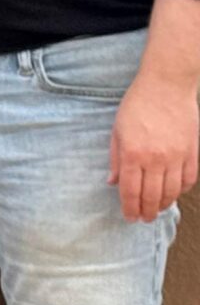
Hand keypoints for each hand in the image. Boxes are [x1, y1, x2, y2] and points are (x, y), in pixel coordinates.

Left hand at [110, 68, 199, 220]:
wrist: (167, 85)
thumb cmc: (137, 105)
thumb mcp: (117, 131)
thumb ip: (116, 159)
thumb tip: (113, 182)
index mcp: (133, 154)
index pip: (131, 191)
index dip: (130, 208)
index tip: (130, 217)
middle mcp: (156, 159)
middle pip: (152, 195)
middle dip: (147, 211)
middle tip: (144, 219)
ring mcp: (177, 156)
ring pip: (172, 191)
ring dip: (164, 204)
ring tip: (157, 209)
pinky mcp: (192, 151)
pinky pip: (189, 178)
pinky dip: (182, 190)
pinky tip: (175, 193)